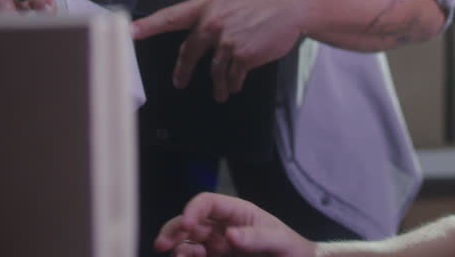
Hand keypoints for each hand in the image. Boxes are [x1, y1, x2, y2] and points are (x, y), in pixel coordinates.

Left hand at [131, 0, 307, 101]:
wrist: (289, 5)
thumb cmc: (259, 2)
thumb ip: (209, 16)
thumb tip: (198, 37)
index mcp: (205, 5)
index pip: (170, 16)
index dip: (148, 25)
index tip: (130, 32)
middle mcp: (212, 22)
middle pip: (188, 51)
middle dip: (183, 71)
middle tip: (180, 81)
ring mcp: (227, 40)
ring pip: (213, 70)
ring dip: (217, 84)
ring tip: (220, 91)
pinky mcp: (243, 56)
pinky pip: (232, 76)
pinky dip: (233, 83)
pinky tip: (235, 84)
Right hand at [155, 192, 316, 256]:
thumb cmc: (291, 248)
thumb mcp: (279, 240)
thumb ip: (257, 237)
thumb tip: (231, 234)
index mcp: (238, 213)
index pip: (209, 203)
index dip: (194, 209)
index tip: (188, 223)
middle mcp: (224, 226)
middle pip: (192, 220)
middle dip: (175, 227)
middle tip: (164, 242)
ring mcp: (218, 244)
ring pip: (188, 239)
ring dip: (176, 243)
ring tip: (170, 251)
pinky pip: (195, 254)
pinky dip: (184, 255)